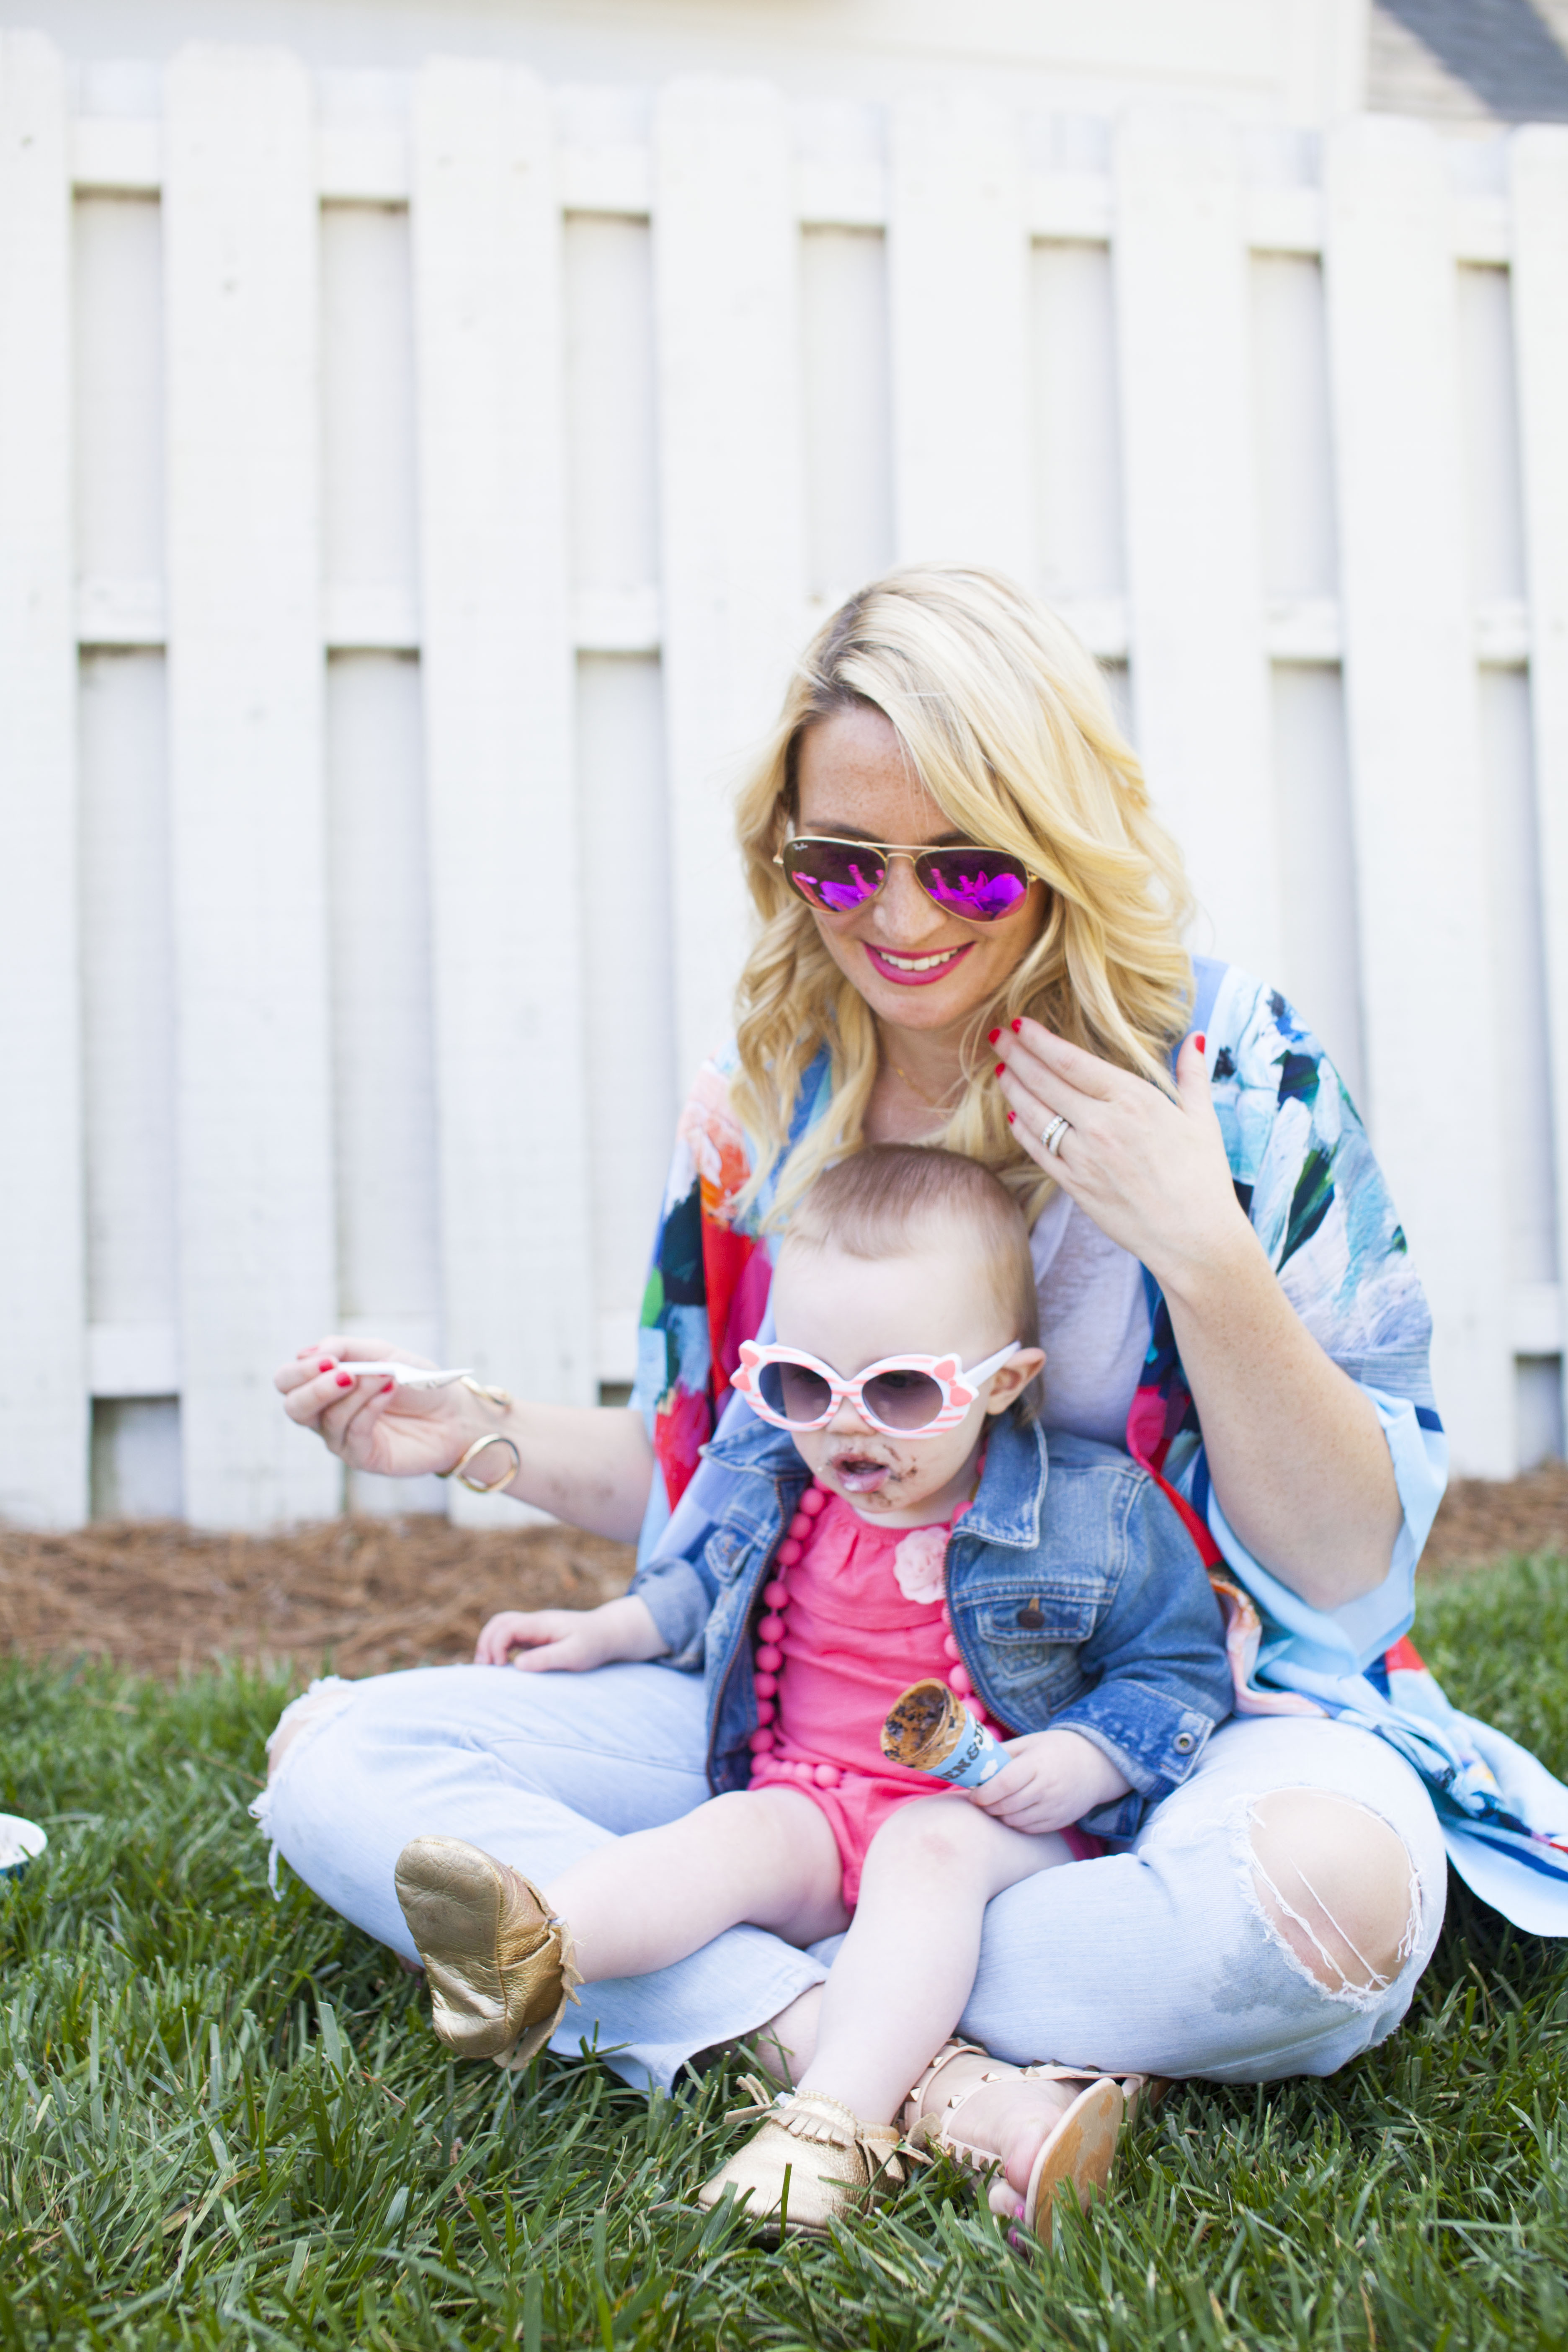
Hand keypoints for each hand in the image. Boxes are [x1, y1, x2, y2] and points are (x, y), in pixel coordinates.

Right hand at [274, 1337, 474, 1478]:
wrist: (452, 1412)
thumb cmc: (414, 1382)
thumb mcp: (382, 1354)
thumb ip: (345, 1349)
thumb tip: (308, 1353)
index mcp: (323, 1385)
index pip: (288, 1381)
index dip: (300, 1370)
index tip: (328, 1359)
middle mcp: (325, 1414)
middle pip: (294, 1407)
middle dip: (315, 1388)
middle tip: (344, 1374)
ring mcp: (342, 1438)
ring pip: (328, 1419)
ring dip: (357, 1392)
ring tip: (385, 1376)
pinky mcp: (362, 1457)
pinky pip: (354, 1434)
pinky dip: (370, 1409)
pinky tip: (389, 1391)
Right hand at [474, 1595, 666, 1672]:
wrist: (607, 1633)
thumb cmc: (593, 1645)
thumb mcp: (574, 1654)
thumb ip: (547, 1658)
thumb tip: (517, 1665)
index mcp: (541, 1623)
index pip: (507, 1626)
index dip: (496, 1645)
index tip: (500, 1667)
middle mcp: (534, 1622)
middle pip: (499, 1622)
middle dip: (486, 1643)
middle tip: (486, 1669)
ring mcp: (534, 1628)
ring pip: (502, 1627)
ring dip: (490, 1644)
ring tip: (488, 1669)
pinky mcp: (535, 1636)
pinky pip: (510, 1637)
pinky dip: (500, 1648)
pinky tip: (500, 1666)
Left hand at [967, 1727, 1128, 1835]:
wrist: (1096, 1765)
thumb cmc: (1057, 1749)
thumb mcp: (1030, 1742)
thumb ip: (1003, 1753)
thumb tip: (973, 1761)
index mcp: (1038, 1764)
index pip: (1005, 1783)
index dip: (984, 1792)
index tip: (973, 1793)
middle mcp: (1047, 1788)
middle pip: (1007, 1805)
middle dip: (987, 1806)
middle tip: (979, 1800)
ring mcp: (1054, 1807)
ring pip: (1015, 1821)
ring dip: (999, 1816)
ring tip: (994, 1805)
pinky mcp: (1059, 1821)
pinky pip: (1028, 1829)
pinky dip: (1015, 1823)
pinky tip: (1011, 1812)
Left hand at [994, 1020, 1253, 1296]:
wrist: (1194, 1238)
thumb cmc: (1203, 1179)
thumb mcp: (1203, 1119)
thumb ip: (1193, 1075)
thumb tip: (1195, 1037)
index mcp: (1133, 1100)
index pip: (1071, 1061)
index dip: (1039, 1041)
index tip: (1019, 1024)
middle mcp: (1102, 1124)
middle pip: (1045, 1082)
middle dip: (1016, 1055)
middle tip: (997, 1037)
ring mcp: (1084, 1156)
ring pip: (1035, 1115)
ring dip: (1014, 1089)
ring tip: (1001, 1070)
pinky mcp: (1075, 1186)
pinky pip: (1039, 1152)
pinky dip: (1022, 1131)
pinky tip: (1014, 1116)